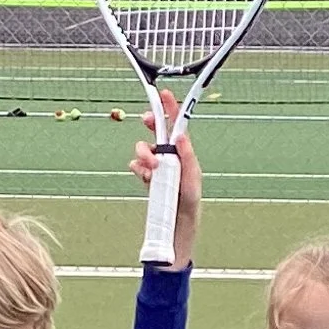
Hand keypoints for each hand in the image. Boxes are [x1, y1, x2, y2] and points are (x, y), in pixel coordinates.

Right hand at [131, 89, 200, 265]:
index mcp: (185, 157)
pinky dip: (137, 167)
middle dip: (150, 126)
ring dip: (143, 153)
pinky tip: (142, 175)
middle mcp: (172, 161)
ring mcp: (159, 170)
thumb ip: (186, 160)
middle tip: (146, 122)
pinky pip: (137, 166)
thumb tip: (182, 137)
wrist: (174, 234)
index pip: (178, 128)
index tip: (163, 94)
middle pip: (158, 134)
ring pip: (145, 150)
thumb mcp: (191, 183)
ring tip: (149, 167)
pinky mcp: (148, 180)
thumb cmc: (187, 210)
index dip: (171, 110)